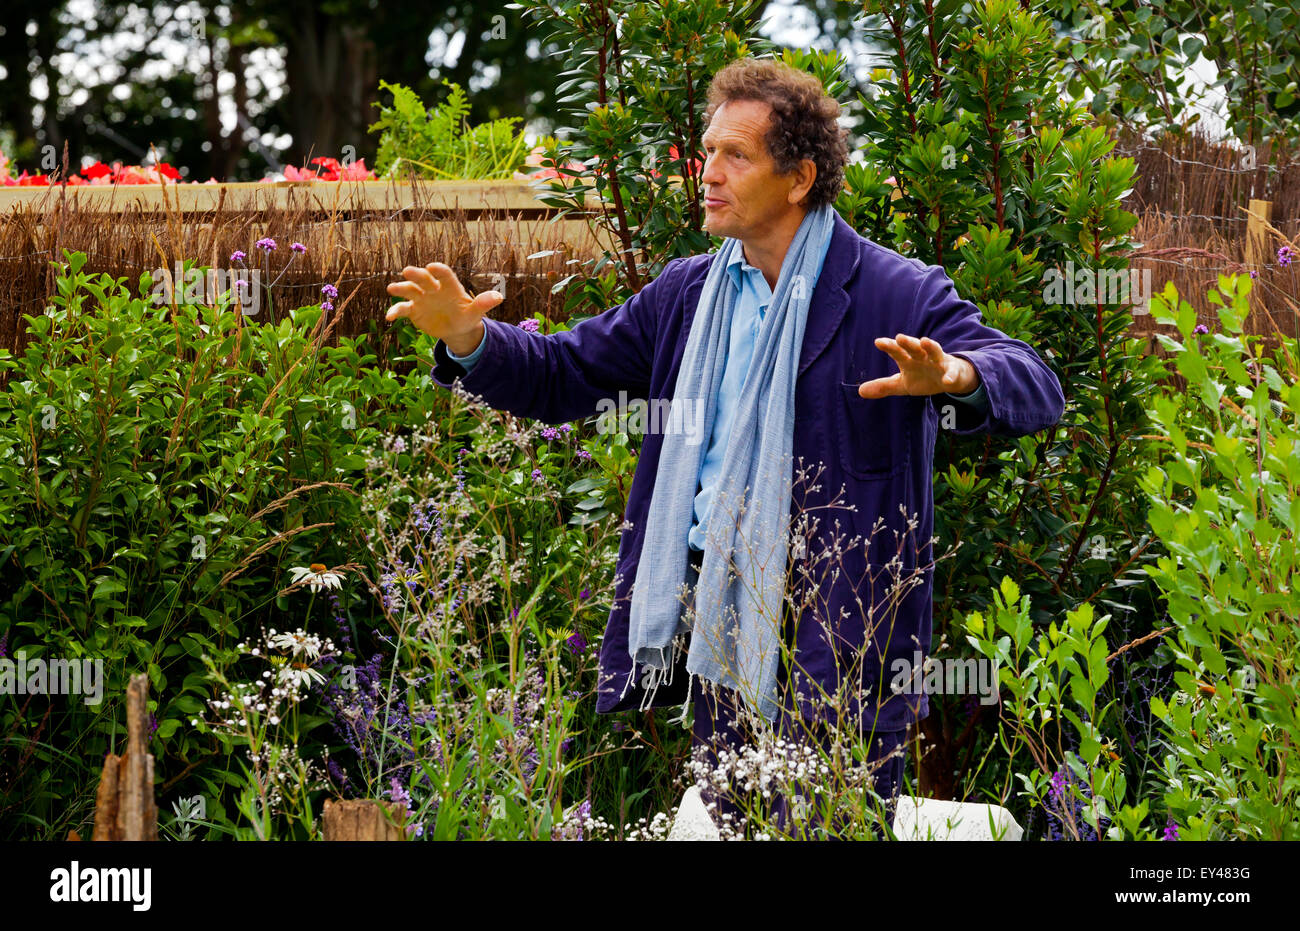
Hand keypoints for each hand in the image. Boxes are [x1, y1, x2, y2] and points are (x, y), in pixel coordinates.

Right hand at [385, 262, 502, 352]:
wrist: (456, 329)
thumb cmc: (467, 316)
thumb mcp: (475, 312)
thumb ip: (484, 303)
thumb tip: (499, 296)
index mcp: (449, 286)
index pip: (444, 274)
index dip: (438, 270)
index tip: (432, 267)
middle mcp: (433, 288)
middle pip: (423, 278)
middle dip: (416, 274)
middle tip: (408, 271)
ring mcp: (421, 298)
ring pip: (409, 290)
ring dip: (400, 288)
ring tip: (392, 289)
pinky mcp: (413, 310)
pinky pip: (402, 309)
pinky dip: (395, 311)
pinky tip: (389, 317)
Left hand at [858, 334, 979, 397]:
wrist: (950, 379)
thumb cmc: (923, 377)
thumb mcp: (902, 384)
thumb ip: (883, 386)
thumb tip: (860, 391)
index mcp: (908, 359)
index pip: (897, 351)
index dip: (889, 346)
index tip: (878, 342)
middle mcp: (922, 356)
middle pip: (914, 347)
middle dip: (908, 342)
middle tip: (899, 337)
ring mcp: (938, 362)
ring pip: (935, 351)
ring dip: (930, 346)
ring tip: (925, 341)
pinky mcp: (952, 370)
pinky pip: (951, 372)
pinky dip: (949, 375)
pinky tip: (946, 381)